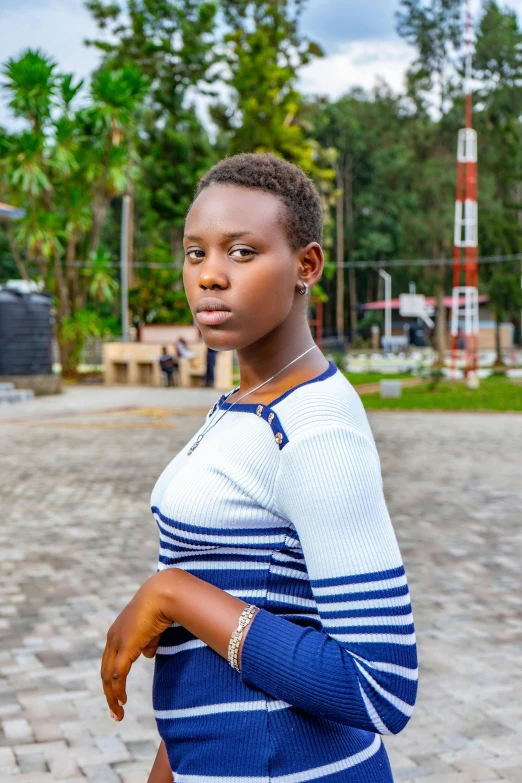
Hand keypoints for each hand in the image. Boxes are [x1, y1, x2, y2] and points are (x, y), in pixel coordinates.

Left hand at [101, 571, 176, 720]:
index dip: (113, 679)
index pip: (110, 661)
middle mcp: (113, 637)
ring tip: (118, 713)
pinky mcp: (125, 646)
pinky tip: (122, 701)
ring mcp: (117, 641)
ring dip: (112, 697)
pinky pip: (118, 674)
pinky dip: (118, 690)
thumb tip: (146, 655)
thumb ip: (148, 642)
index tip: (118, 696)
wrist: (164, 594)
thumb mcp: (153, 629)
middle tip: (115, 712)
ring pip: (109, 676)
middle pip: (106, 672)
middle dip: (109, 693)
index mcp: (117, 632)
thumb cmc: (162, 606)